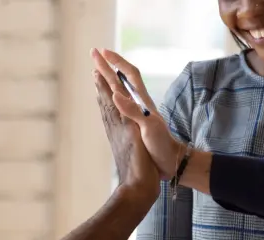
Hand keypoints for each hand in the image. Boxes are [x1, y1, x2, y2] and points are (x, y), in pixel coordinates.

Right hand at [91, 48, 183, 178]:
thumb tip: (115, 93)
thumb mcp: (149, 127)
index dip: (116, 62)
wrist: (170, 162)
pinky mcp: (132, 123)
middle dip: (107, 66)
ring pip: (118, 91)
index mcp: (142, 102)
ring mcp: (135, 113)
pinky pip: (117, 106)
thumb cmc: (162, 145)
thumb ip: (133, 110)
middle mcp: (138, 104)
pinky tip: (105, 98)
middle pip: (121, 79)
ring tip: (96, 72)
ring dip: (107, 80)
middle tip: (93, 53)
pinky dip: (108, 97)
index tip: (102, 52)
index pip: (128, 75)